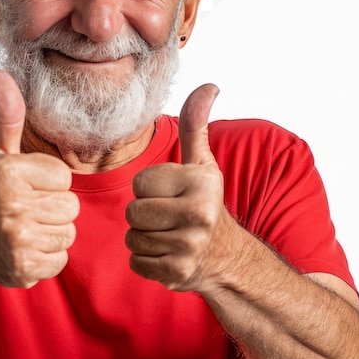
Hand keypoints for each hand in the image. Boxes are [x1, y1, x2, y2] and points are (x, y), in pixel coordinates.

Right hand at [0, 70, 78, 287]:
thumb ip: (7, 114)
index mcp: (9, 173)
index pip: (64, 177)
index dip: (47, 182)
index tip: (23, 187)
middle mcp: (11, 207)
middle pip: (70, 207)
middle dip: (51, 208)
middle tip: (22, 210)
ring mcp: (17, 242)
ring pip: (67, 233)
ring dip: (49, 233)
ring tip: (22, 229)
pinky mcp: (23, 269)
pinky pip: (60, 259)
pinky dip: (45, 257)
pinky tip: (23, 250)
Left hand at [125, 84, 231, 291]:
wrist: (226, 257)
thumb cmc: (205, 202)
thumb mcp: (202, 163)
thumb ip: (196, 124)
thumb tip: (208, 85)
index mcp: (201, 182)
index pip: (140, 183)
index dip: (149, 188)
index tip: (170, 194)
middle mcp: (198, 214)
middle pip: (133, 211)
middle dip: (144, 213)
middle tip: (167, 216)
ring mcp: (188, 247)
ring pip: (132, 237)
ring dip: (144, 237)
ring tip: (168, 234)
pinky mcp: (177, 273)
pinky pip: (136, 262)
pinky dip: (147, 260)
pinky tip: (168, 254)